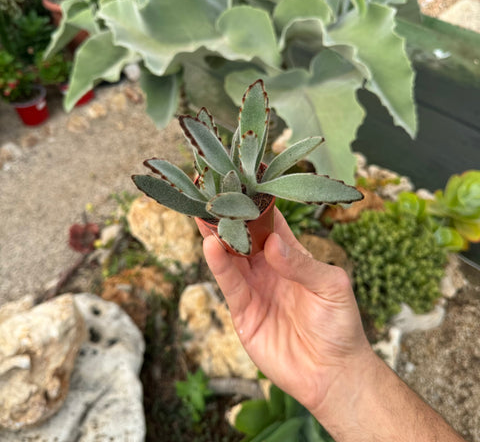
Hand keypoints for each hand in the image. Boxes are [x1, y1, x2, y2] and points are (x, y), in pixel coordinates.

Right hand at [201, 208, 373, 415]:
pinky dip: (218, 265)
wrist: (332, 373)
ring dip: (216, 235)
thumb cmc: (340, 325)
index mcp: (292, 255)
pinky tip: (209, 245)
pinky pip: (229, 284)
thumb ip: (301, 264)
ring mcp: (254, 288)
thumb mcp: (330, 286)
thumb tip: (272, 243)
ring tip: (203, 211)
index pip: (270, 223)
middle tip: (212, 192)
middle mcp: (269, 268)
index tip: (243, 182)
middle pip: (244, 236)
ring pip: (230, 256)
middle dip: (229, 216)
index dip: (257, 203)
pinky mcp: (243, 311)